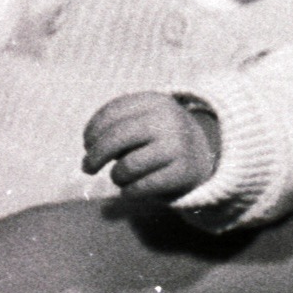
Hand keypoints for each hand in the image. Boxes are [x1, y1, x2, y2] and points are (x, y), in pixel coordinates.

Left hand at [81, 92, 217, 198]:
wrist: (205, 154)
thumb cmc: (160, 138)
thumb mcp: (145, 121)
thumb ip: (117, 128)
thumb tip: (90, 154)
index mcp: (155, 101)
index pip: (112, 112)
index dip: (93, 130)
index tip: (87, 144)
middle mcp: (168, 120)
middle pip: (117, 137)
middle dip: (95, 155)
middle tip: (87, 168)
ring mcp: (177, 146)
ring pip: (127, 166)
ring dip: (115, 175)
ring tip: (119, 177)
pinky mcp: (183, 172)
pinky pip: (142, 186)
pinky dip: (129, 191)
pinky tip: (129, 190)